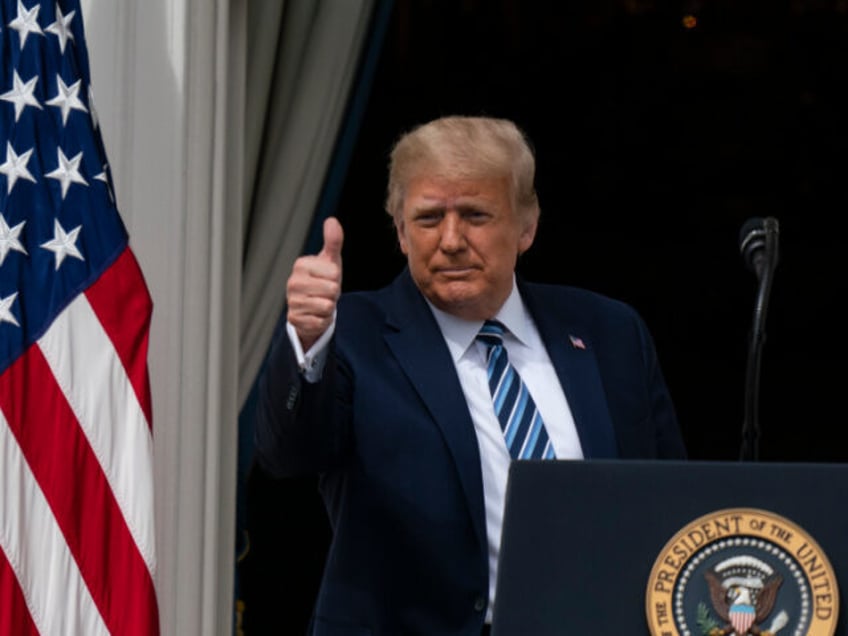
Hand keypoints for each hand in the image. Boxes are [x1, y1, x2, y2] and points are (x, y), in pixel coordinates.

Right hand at [287, 216, 343, 350]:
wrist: (312, 307)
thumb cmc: (323, 280)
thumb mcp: (330, 260)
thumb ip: (333, 241)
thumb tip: (332, 221)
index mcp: (301, 265)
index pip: (334, 273)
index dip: (336, 277)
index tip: (328, 278)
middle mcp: (292, 282)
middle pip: (332, 290)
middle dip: (334, 294)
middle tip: (325, 292)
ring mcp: (292, 302)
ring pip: (327, 307)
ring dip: (329, 307)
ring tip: (320, 301)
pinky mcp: (294, 319)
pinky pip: (321, 321)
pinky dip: (322, 320)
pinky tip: (315, 314)